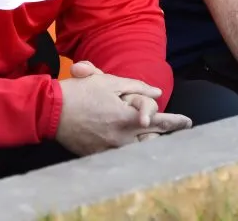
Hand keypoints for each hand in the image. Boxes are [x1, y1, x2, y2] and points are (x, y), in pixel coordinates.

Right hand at [65, 61, 190, 146]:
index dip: (176, 122)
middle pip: (152, 139)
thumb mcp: (108, 82)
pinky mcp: (98, 156)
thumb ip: (136, 86)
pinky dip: (129, 149)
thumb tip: (157, 91)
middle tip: (174, 130)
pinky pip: (121, 155)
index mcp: (126, 118)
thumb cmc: (79, 92)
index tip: (187, 122)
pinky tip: (131, 144)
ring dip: (148, 143)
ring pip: (138, 150)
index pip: (160, 122)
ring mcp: (109, 150)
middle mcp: (121, 138)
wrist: (50, 111)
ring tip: (154, 137)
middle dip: (164, 134)